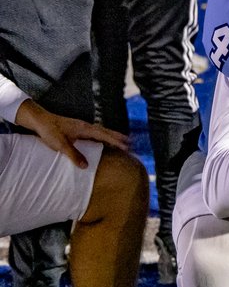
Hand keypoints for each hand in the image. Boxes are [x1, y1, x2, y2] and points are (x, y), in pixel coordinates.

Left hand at [14, 100, 129, 168]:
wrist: (39, 120)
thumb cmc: (49, 131)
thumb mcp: (61, 145)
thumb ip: (74, 155)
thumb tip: (85, 166)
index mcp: (85, 128)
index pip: (104, 135)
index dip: (116, 141)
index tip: (127, 146)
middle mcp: (86, 126)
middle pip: (106, 131)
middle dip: (118, 137)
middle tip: (131, 143)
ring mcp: (82, 126)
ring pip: (101, 131)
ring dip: (112, 136)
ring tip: (121, 141)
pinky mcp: (78, 128)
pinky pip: (95, 132)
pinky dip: (103, 136)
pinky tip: (103, 140)